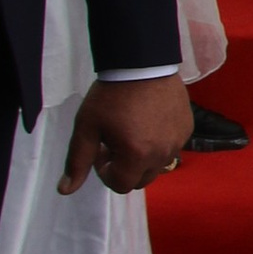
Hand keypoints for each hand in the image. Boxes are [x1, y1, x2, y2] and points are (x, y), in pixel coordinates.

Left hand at [60, 73, 193, 197]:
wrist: (142, 63)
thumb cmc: (110, 95)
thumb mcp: (86, 127)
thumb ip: (77, 161)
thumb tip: (65, 190)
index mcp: (136, 156)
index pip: (120, 185)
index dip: (105, 173)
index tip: (100, 153)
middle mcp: (161, 154)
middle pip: (141, 179)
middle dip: (125, 169)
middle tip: (114, 144)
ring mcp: (178, 141)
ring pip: (158, 164)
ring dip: (143, 157)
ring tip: (132, 132)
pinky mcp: (187, 128)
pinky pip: (172, 146)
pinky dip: (159, 142)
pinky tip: (148, 122)